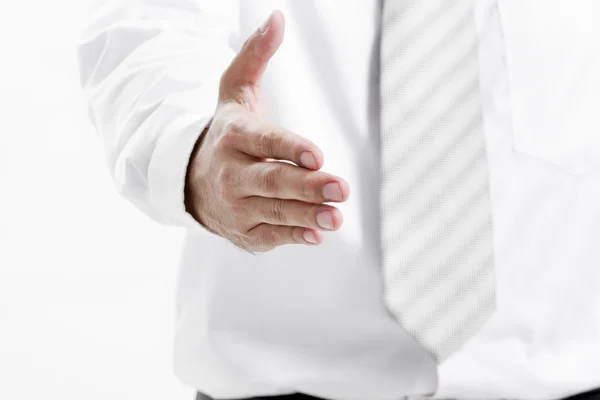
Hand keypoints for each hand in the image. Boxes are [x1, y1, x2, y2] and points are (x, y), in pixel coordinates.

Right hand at [185, 10, 349, 252]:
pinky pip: (272, 235)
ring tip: (337, 214)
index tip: (317, 155)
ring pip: (275, 210)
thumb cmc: (228, 135)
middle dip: (306, 185)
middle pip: (271, 180)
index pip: (264, 141)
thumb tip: (277, 17)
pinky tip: (318, 234)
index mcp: (233, 137)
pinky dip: (294, 235)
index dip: (290, 148)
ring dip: (307, 214)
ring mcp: (237, 206)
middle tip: (340, 187)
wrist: (193, 182)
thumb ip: (255, 56)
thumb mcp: (234, 93)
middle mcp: (231, 173)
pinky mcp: (246, 232)